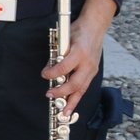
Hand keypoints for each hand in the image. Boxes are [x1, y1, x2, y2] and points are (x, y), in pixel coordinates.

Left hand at [42, 0, 115, 115]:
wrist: (95, 27)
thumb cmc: (78, 30)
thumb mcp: (64, 38)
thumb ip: (57, 54)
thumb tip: (48, 69)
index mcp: (79, 52)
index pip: (64, 67)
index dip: (53, 73)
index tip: (44, 75)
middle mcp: (88, 63)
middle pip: (75, 83)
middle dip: (62, 92)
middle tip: (49, 95)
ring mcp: (92, 69)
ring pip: (82, 89)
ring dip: (72, 102)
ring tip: (64, 113)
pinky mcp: (94, 72)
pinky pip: (85, 87)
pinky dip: (77, 97)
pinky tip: (72, 105)